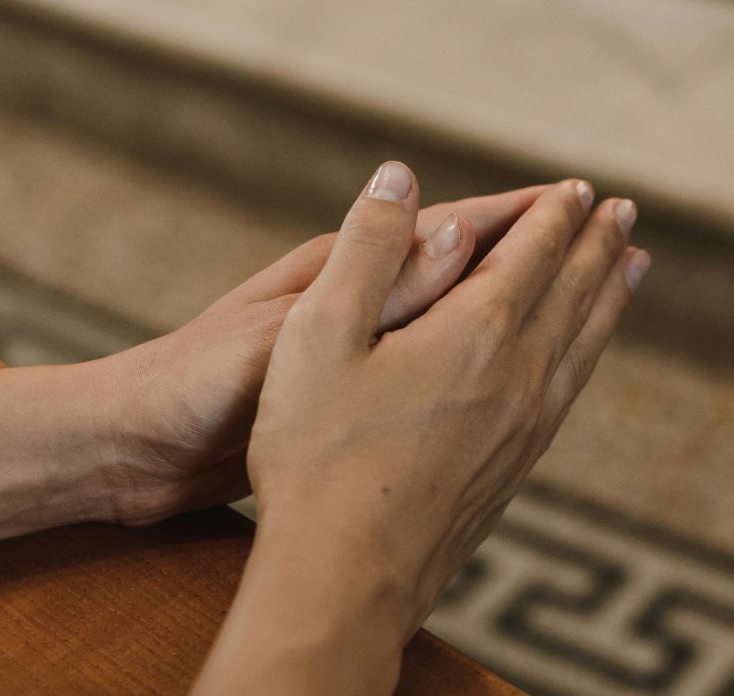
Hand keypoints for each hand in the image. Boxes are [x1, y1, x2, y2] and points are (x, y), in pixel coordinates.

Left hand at [89, 184, 552, 523]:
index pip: (446, 233)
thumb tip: (454, 222)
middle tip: (603, 242)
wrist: (130, 450)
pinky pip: (422, 376)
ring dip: (506, 312)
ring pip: (448, 325)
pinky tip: (492, 386)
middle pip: (458, 270)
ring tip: (568, 307)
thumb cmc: (194, 390)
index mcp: (337, 280)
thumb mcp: (289, 337)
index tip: (584, 205)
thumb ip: (367, 289)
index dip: (516, 221)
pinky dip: (467, 369)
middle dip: (528, 257)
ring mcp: (343, 356)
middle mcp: (346, 308)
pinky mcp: (334, 405)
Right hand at [248, 162, 647, 636]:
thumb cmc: (317, 456)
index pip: (532, 254)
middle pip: (574, 296)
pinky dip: (586, 358)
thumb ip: (364, 249)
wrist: (344, 580)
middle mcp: (518, 378)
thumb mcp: (318, 334)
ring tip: (629, 270)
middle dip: (597, 247)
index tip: (576, 188)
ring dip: (607, 300)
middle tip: (621, 213)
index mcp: (475, 333)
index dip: (553, 215)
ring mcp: (523, 433)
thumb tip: (397, 176)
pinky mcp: (512, 477)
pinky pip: (567, 397)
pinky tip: (577, 363)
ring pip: (583, 348)